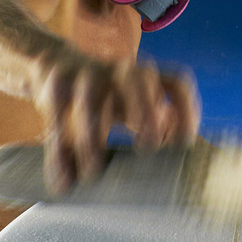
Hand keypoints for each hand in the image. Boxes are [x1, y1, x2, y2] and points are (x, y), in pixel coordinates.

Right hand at [34, 53, 200, 193]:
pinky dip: (59, 149)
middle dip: (145, 111)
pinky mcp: (59, 83)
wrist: (54, 64)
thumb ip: (151, 124)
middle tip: (146, 147)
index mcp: (146, 77)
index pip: (177, 82)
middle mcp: (122, 70)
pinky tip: (64, 177)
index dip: (187, 110)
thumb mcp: (131, 106)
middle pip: (140, 80)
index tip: (185, 144)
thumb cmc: (104, 96)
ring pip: (91, 103)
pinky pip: (58, 115)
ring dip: (92, 139)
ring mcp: (89, 74)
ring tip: (92, 173)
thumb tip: (168, 151)